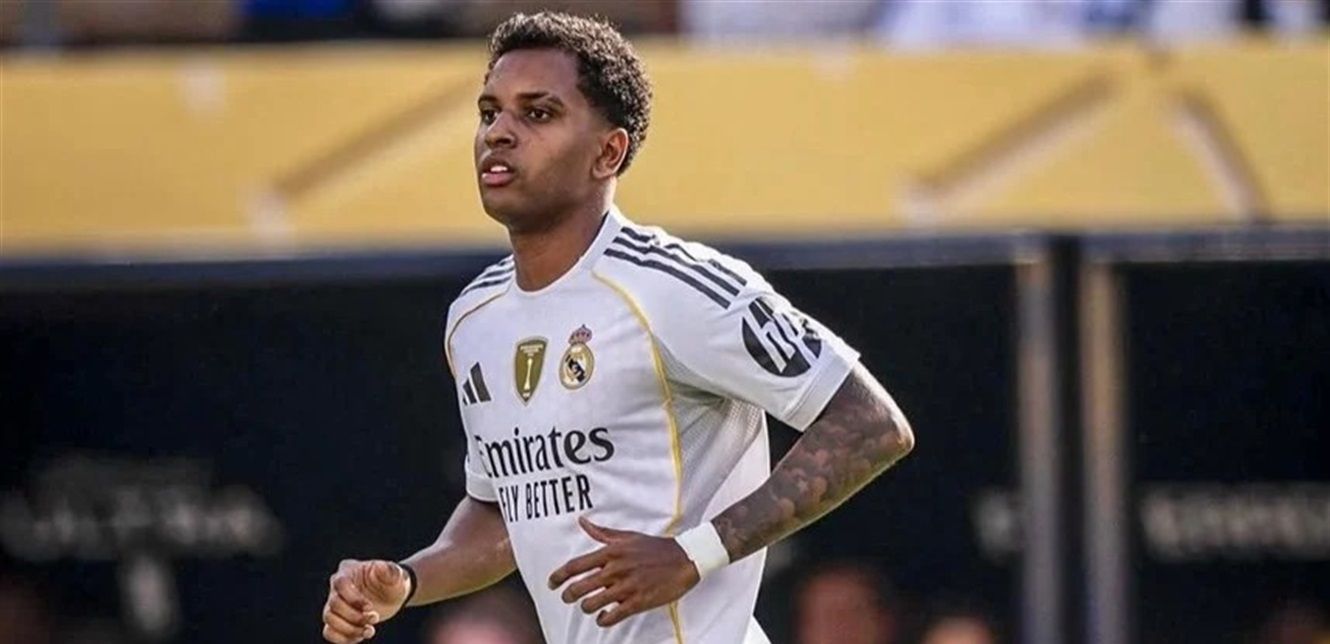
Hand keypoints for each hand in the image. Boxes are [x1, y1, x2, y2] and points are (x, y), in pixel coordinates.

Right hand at [321, 559, 409, 642]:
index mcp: (348, 570)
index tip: (370, 607)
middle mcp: (337, 587)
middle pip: (334, 604)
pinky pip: (329, 632)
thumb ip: (390, 570)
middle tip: (375, 618)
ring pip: (329, 619)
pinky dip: (343, 639)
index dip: (353, 599)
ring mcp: (334, 604)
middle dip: (355, 616)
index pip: (340, 584)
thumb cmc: (393, 582)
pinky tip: (360, 636)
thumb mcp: (396, 575)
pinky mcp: (337, 619)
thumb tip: (380, 566)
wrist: (392, 597)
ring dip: (350, 629)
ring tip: (369, 631)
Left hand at [548, 516, 700, 627]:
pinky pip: (611, 616)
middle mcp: (615, 569)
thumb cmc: (654, 547)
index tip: (551, 584)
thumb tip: (581, 521)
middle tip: (568, 598)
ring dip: (586, 608)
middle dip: (568, 596)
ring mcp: (626, 586)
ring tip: (588, 607)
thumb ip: (602, 532)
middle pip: (578, 588)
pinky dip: (602, 619)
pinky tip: (604, 616)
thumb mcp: (627, 536)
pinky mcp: (638, 602)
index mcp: (611, 552)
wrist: (685, 559)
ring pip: (591, 604)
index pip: (575, 566)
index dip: (558, 577)